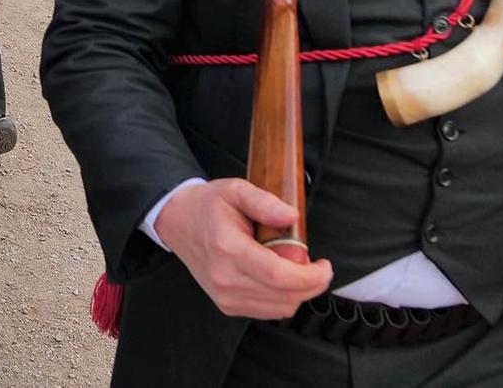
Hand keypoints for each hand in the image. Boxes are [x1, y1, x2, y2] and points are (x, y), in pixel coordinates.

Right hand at [153, 179, 333, 319]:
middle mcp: (225, 278)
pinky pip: (267, 312)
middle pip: (284, 296)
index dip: (310, 277)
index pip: (279, 275)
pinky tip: (282, 281)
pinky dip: (283, 299)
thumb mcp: (235, 189)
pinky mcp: (227, 305)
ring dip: (299, 293)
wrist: (178, 222)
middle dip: (312, 285)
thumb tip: (292, 217)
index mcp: (228, 248)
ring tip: (298, 271)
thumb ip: (264, 201)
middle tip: (318, 267)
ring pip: (279, 309)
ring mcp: (225, 296)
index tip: (325, 266)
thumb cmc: (207, 206)